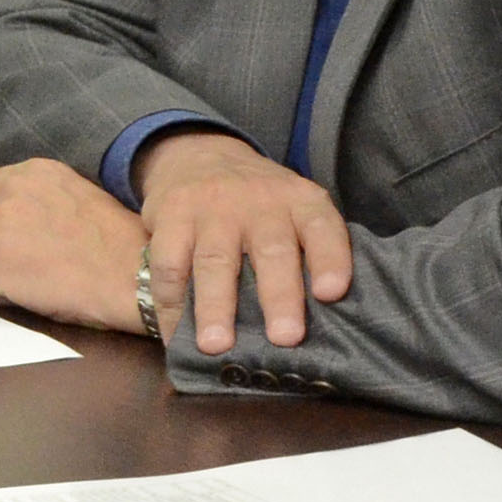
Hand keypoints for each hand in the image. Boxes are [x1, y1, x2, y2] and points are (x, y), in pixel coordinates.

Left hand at [0, 156, 148, 332]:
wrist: (134, 276)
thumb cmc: (117, 243)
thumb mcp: (77, 195)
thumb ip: (40, 196)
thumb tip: (16, 216)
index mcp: (30, 172)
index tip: (13, 239)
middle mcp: (6, 192)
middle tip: (19, 266)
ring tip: (26, 283)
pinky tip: (29, 296)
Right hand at [133, 132, 351, 355]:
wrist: (202, 155)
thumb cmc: (260, 203)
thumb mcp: (294, 209)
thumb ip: (308, 251)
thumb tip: (325, 325)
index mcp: (300, 202)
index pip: (323, 228)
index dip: (330, 260)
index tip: (331, 293)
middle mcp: (261, 202)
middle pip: (272, 250)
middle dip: (279, 296)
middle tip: (284, 337)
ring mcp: (213, 208)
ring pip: (215, 260)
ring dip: (216, 306)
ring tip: (217, 346)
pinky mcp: (172, 216)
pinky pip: (169, 264)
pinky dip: (170, 305)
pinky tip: (175, 335)